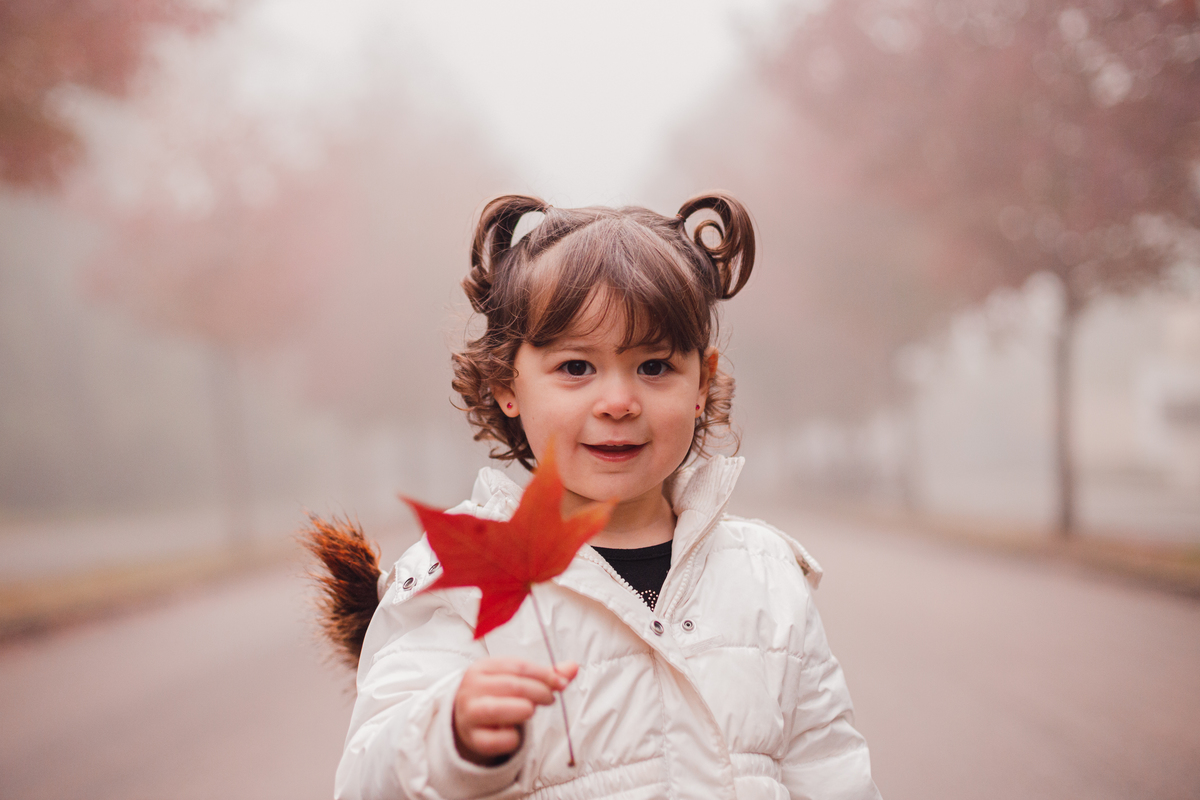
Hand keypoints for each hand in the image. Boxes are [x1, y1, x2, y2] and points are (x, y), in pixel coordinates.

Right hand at [452, 657, 577, 764]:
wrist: (467, 719)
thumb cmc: (497, 695)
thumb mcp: (515, 679)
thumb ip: (544, 675)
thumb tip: (574, 667)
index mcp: (482, 667)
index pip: (518, 666)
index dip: (544, 674)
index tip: (562, 683)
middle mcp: (471, 688)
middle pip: (511, 686)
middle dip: (538, 692)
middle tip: (550, 699)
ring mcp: (468, 713)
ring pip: (497, 709)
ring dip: (523, 710)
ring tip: (531, 711)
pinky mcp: (472, 738)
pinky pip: (494, 740)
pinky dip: (511, 738)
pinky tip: (516, 733)